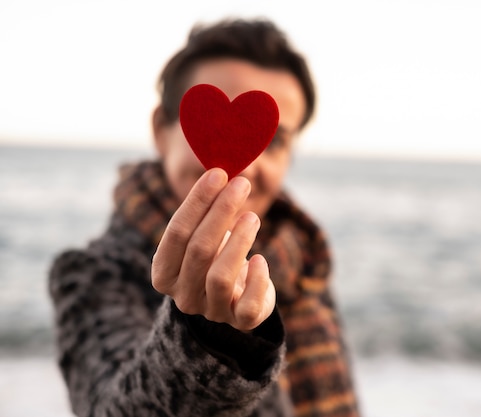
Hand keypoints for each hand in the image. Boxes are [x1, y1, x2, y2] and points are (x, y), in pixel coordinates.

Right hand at [151, 168, 275, 330]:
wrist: (237, 297)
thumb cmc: (217, 256)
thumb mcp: (205, 234)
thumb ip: (206, 210)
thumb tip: (221, 171)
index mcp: (164, 273)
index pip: (176, 233)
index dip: (197, 201)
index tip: (218, 174)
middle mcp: (183, 296)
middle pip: (198, 250)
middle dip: (221, 212)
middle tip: (241, 185)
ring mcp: (211, 312)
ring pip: (220, 276)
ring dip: (239, 241)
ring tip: (253, 216)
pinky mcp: (239, 322)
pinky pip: (247, 306)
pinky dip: (257, 280)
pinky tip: (261, 259)